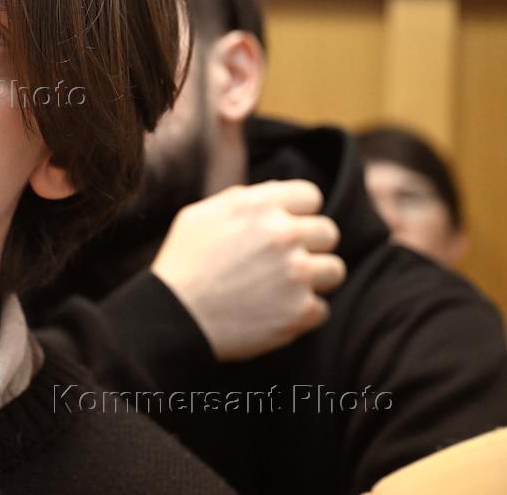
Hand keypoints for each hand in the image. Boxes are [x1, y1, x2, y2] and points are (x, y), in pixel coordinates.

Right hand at [150, 180, 345, 361]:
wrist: (173, 317)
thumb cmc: (182, 264)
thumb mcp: (200, 215)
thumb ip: (242, 199)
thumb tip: (276, 190)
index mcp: (259, 206)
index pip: (310, 196)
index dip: (299, 213)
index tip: (286, 228)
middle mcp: (282, 235)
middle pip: (328, 232)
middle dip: (310, 246)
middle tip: (284, 262)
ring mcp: (296, 274)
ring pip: (334, 270)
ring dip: (313, 279)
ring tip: (283, 288)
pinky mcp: (300, 311)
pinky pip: (321, 309)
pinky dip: (300, 314)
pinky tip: (272, 313)